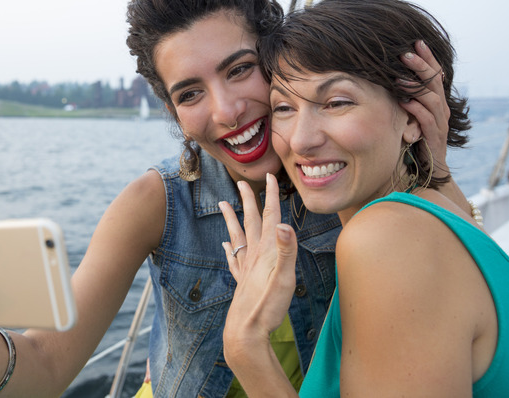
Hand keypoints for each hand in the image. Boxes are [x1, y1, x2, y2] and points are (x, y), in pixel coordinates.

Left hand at [218, 174, 298, 355]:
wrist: (245, 332)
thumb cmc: (267, 307)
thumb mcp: (284, 278)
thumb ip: (286, 250)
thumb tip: (284, 224)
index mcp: (266, 251)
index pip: (270, 216)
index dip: (271, 196)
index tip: (271, 176)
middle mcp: (253, 256)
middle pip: (251, 222)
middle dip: (248, 201)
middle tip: (241, 182)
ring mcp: (245, 268)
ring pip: (237, 237)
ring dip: (232, 219)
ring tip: (222, 204)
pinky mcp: (242, 281)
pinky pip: (234, 260)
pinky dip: (230, 250)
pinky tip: (226, 246)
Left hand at [399, 40, 450, 176]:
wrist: (430, 170)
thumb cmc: (416, 140)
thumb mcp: (410, 115)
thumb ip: (406, 98)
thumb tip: (390, 79)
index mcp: (436, 101)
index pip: (435, 74)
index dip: (427, 58)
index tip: (417, 41)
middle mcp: (441, 109)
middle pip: (434, 82)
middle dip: (421, 66)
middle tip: (406, 53)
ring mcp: (440, 123)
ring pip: (432, 99)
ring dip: (415, 87)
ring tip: (400, 76)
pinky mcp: (435, 138)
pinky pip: (428, 120)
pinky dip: (417, 110)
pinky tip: (405, 101)